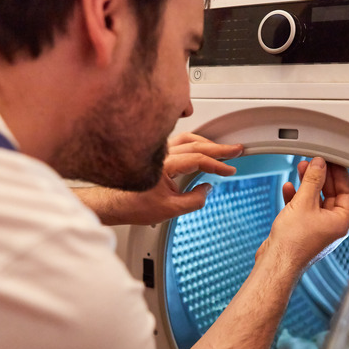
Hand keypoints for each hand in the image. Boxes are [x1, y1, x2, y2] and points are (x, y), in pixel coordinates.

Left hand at [75, 133, 242, 224]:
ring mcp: (158, 151)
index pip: (198, 159)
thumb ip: (193, 201)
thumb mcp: (169, 210)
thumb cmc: (132, 205)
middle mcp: (161, 153)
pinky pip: (179, 142)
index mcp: (165, 165)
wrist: (112, 203)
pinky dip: (194, 143)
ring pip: (188, 139)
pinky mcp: (156, 154)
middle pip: (196, 144)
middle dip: (219, 148)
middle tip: (236, 150)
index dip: (217, 164)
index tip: (230, 169)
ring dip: (207, 143)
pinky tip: (201, 147)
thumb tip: (206, 190)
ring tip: (222, 149)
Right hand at [257, 157, 348, 278]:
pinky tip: (289, 188)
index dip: (339, 173)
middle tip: (314, 162)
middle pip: (331, 194)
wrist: (276, 262)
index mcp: (341, 221)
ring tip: (300, 169)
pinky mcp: (302, 230)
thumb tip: (319, 165)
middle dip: (321, 177)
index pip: (347, 191)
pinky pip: (303, 209)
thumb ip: (312, 181)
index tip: (331, 161)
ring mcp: (317, 229)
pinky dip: (296, 197)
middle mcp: (332, 226)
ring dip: (307, 184)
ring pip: (315, 200)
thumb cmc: (293, 243)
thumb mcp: (304, 203)